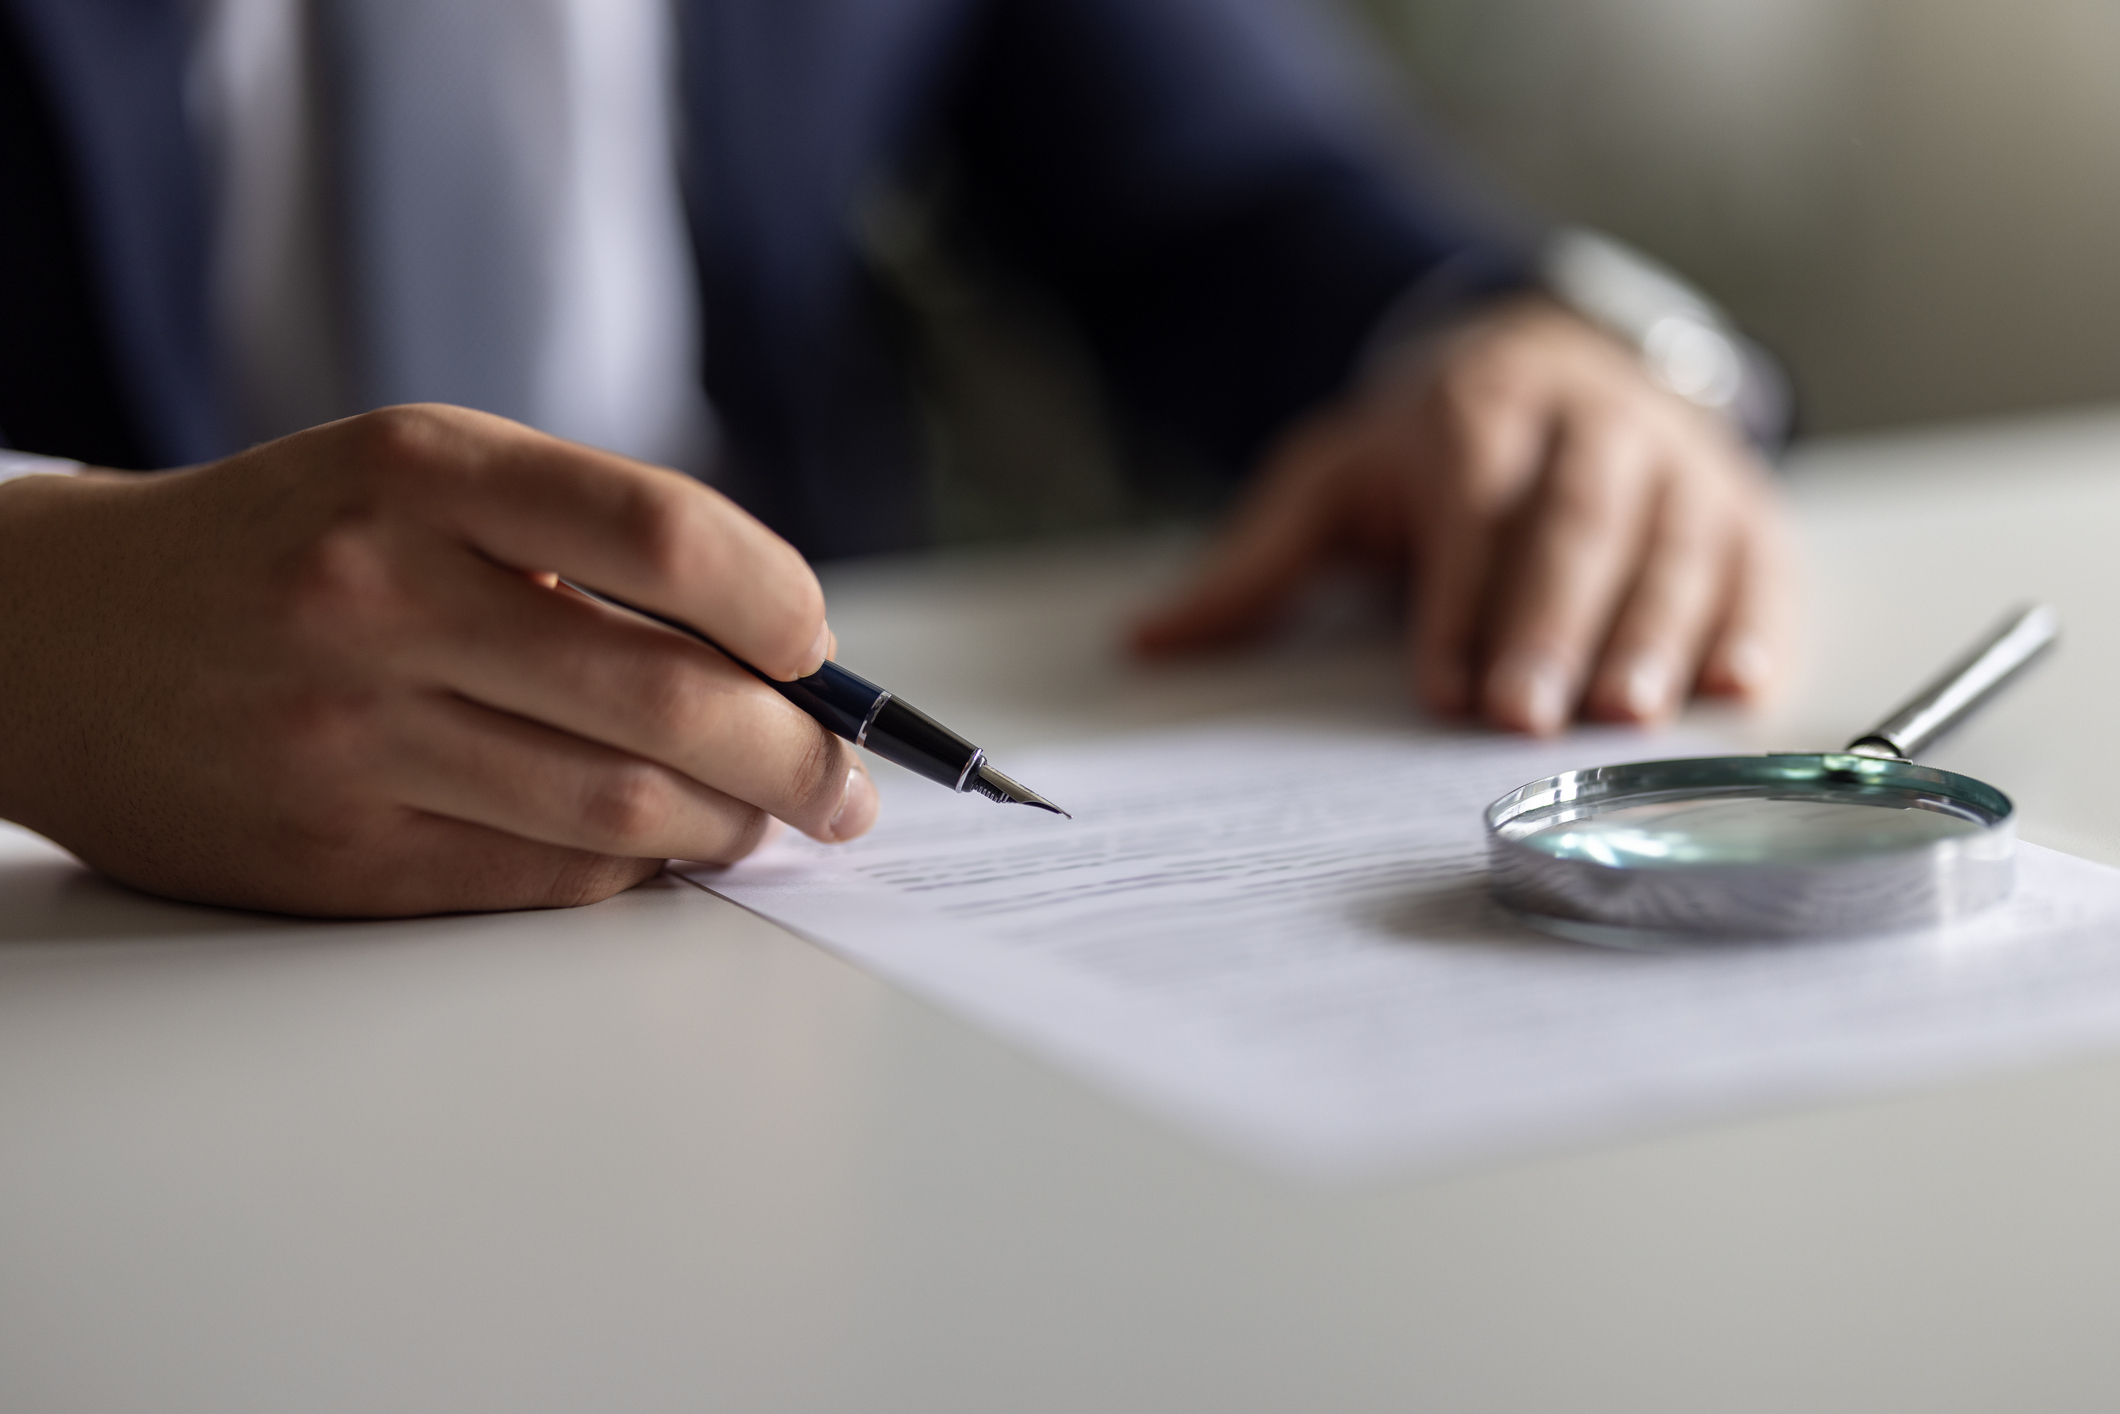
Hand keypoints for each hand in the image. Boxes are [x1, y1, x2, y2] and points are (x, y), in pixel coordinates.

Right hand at [0, 406, 876, 916]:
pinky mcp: (333, 854)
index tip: (820, 649)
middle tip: (845, 784)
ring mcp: (351, 736)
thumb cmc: (282, 546)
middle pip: (665, 697)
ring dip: (733, 826)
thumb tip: (774, 648)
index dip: (777, 603)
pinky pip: (542, 877)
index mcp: (418, 472)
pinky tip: (661, 850)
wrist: (54, 638)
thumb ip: (580, 537)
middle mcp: (382, 596)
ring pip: (618, 807)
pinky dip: (632, 868)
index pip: (662, 534)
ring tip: (773, 821)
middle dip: (794, 753)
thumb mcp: (413, 476)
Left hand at [1132, 296, 1795, 733]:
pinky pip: (1759, 558)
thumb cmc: (1431, 442)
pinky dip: (1756, 623)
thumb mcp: (1334, 477)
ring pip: (1676, 540)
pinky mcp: (1742, 497)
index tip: (1441, 686)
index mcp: (1482, 404)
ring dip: (1655, 632)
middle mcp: (1592, 419)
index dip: (1460, 595)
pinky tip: (1736, 691)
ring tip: (1625, 718)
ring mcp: (1678, 455)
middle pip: (1579, 520)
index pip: (1473, 500)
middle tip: (1525, 719)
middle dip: (1552, 622)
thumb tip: (1145, 642)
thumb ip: (1256, 561)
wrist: (1557, 352)